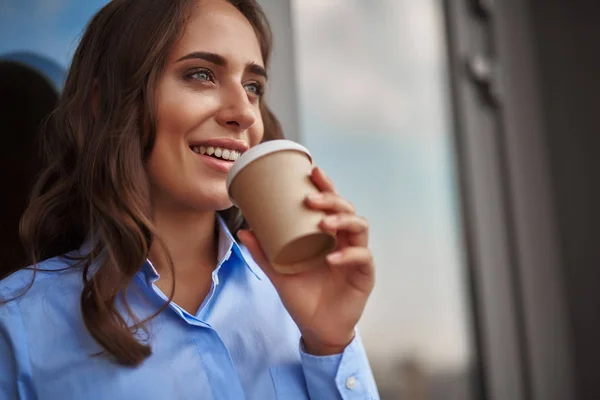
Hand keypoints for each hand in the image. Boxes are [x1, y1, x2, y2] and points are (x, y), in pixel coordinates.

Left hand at [238, 166, 374, 354]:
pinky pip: (362, 258)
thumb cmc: (302, 297)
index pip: (331, 204)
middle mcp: (344, 240)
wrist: (316, 329)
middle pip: (347, 209)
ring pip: (360, 227)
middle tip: (311, 199)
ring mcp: (357, 256)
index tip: (313, 171)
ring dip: (343, 221)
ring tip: (324, 223)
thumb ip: (263, 253)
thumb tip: (244, 230)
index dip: (326, 186)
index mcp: (327, 235)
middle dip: (332, 200)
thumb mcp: (279, 273)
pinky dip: (348, 255)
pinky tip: (332, 258)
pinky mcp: (365, 275)